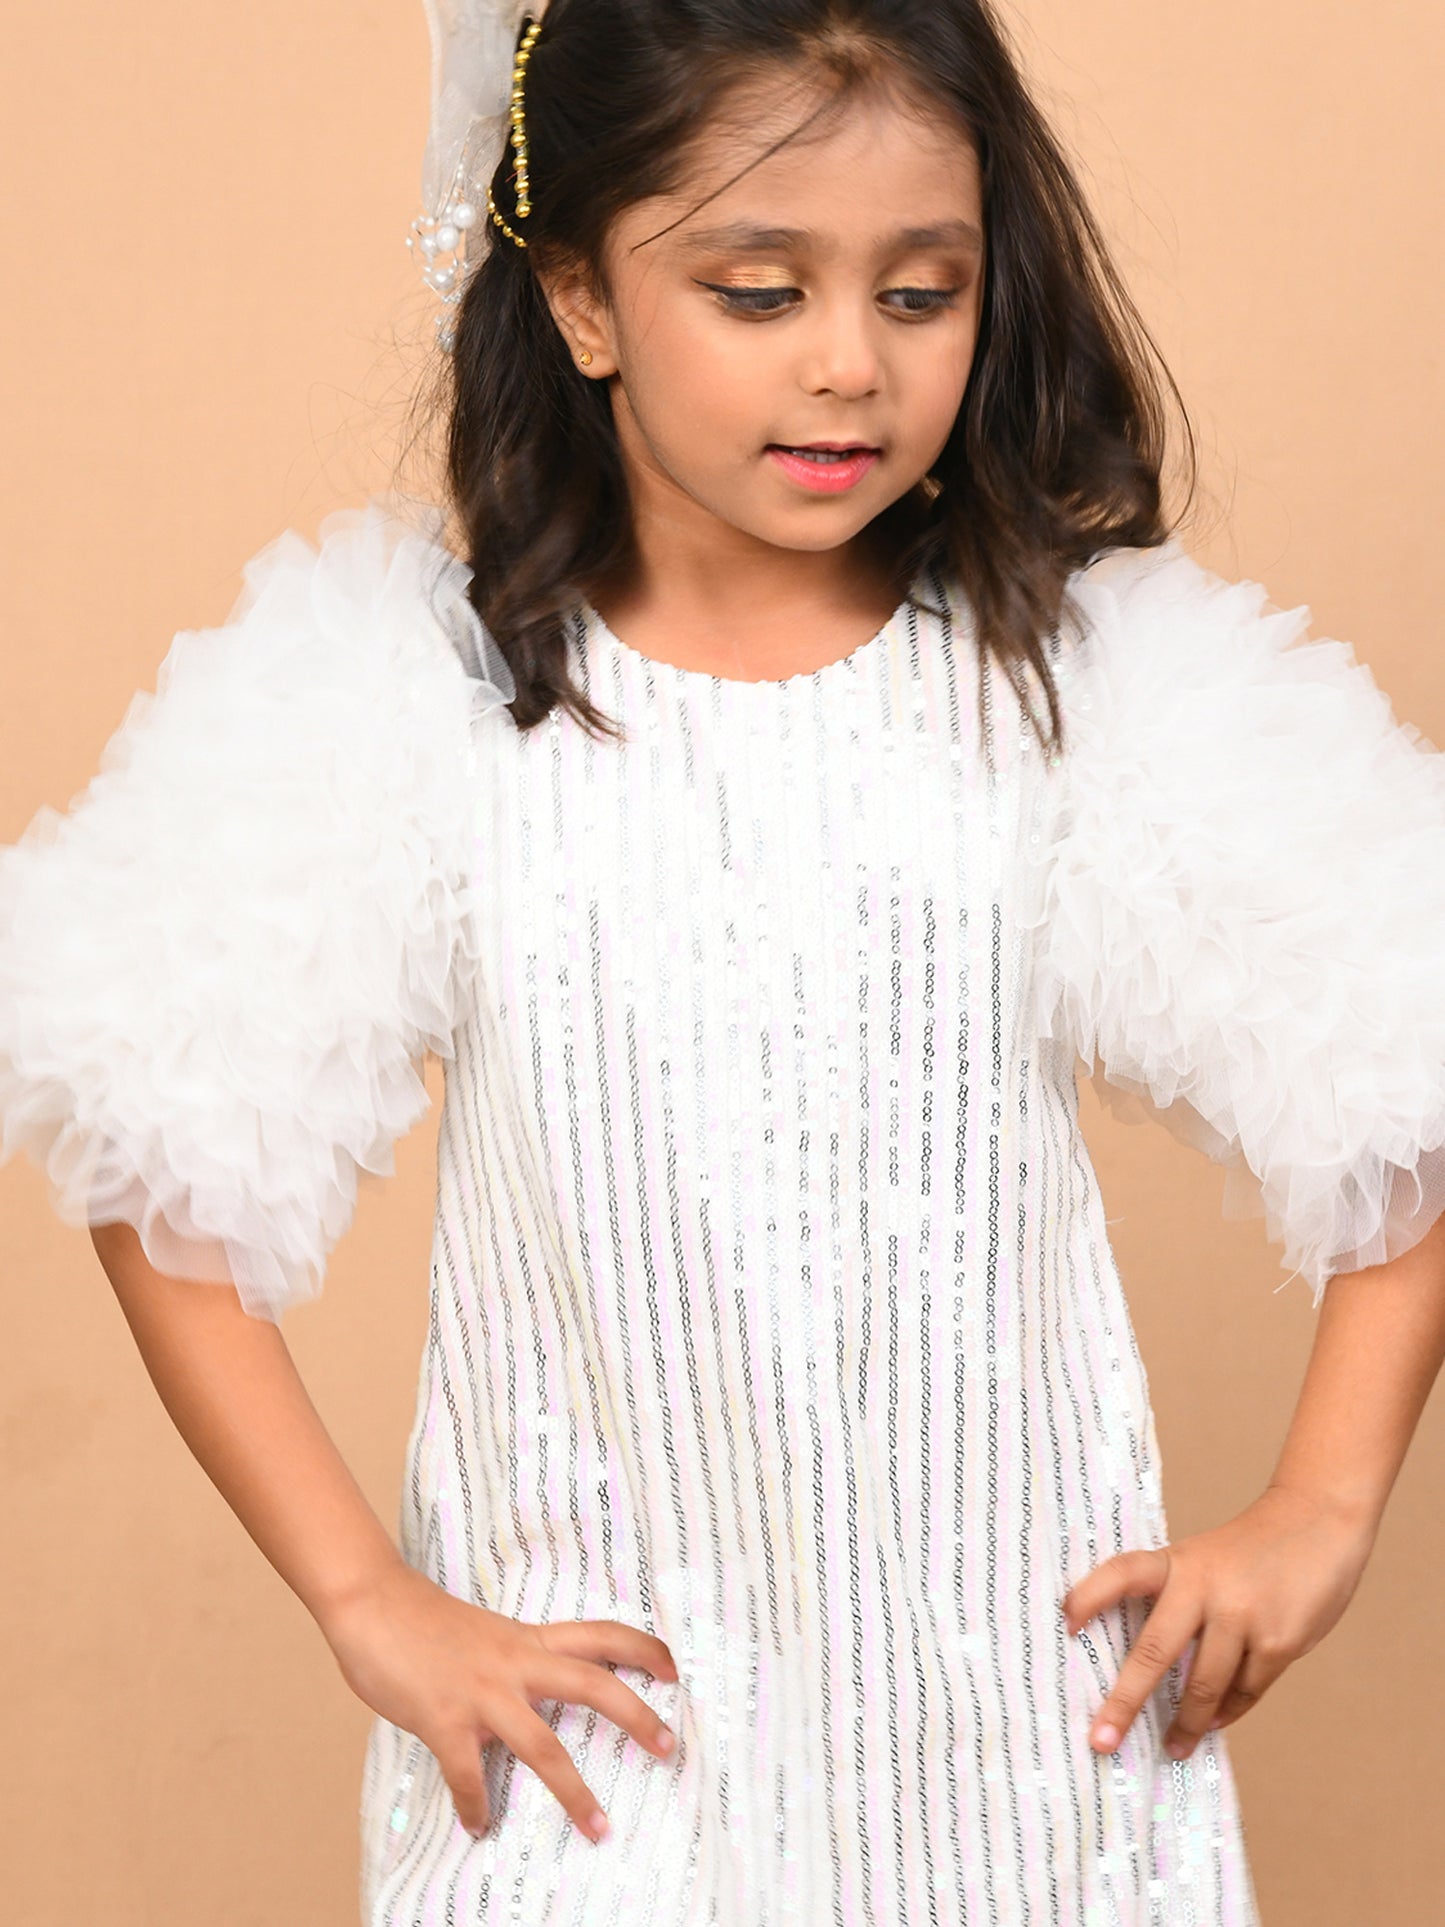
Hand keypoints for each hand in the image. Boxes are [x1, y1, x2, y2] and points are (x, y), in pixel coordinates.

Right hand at [320, 1560, 678, 1842]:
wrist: (372, 1602)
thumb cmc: (423, 1619)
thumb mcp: (484, 1634)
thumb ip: (511, 1661)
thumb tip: (527, 1696)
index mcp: (527, 1639)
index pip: (600, 1635)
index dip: (642, 1649)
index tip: (674, 1668)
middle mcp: (515, 1663)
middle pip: (593, 1685)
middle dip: (637, 1717)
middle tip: (670, 1746)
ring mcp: (482, 1693)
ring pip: (544, 1746)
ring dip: (575, 1793)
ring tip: (599, 1827)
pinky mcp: (444, 1720)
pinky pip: (467, 1775)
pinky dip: (476, 1805)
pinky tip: (479, 1826)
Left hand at [1060, 1484, 1376, 1759]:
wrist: (1320, 1522)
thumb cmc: (1254, 1548)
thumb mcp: (1206, 1559)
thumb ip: (1182, 1601)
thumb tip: (1158, 1672)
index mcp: (1179, 1562)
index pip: (1123, 1573)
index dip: (1090, 1595)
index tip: (1065, 1623)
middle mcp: (1204, 1587)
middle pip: (1154, 1652)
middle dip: (1125, 1702)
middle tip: (1102, 1740)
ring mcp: (1242, 1616)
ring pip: (1204, 1686)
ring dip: (1187, 1723)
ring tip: (1173, 1746)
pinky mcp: (1279, 1642)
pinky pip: (1244, 1690)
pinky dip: (1228, 1711)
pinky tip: (1215, 1723)